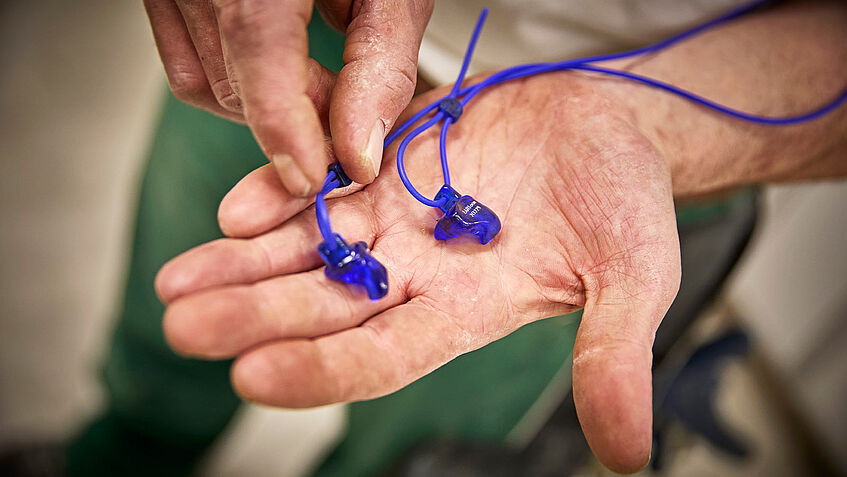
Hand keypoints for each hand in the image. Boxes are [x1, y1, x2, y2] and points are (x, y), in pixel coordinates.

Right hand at [143, 0, 432, 194]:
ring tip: (321, 71)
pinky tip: (283, 54)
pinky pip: (185, 56)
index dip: (287, 133)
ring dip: (267, 101)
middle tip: (346, 116)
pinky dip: (236, 77)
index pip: (257, 61)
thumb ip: (379, 65)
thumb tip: (358, 152)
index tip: (318, 177)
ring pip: (206, 79)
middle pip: (235, 81)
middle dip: (295, 118)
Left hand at [156, 73, 680, 472]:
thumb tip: (630, 459)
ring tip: (179, 282)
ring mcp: (396, 218)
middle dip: (254, 319)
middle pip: (324, 307)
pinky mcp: (386, 162)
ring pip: (307, 250)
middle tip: (184, 327)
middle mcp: (418, 273)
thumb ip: (614, 358)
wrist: (608, 124)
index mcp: (466, 312)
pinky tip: (236, 210)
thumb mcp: (634, 278)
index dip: (322, 369)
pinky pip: (324, 184)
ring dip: (243, 265)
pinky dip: (281, 194)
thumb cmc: (627, 202)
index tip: (255, 377)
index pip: (382, 356)